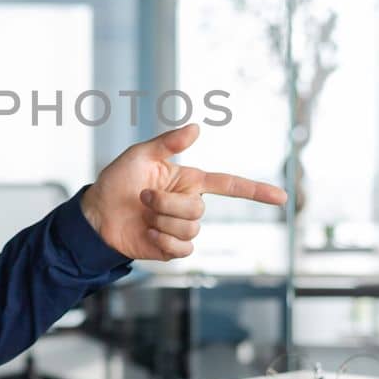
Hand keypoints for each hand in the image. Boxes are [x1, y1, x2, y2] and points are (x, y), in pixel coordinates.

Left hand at [80, 123, 286, 260]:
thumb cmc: (117, 181)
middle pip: (199, 210)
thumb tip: (197, 128)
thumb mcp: (140, 155)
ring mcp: (180, 228)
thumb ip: (169, 143)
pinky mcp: (171, 249)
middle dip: (167, 203)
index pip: (229, 185)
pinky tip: (147, 233)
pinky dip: (162, 241)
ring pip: (190, 230)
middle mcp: (189, 205)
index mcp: (189, 181)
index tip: (281, 197)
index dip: (256, 191)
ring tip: (143, 215)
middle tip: (143, 197)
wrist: (96, 215)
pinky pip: (182, 249)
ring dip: (161, 221)